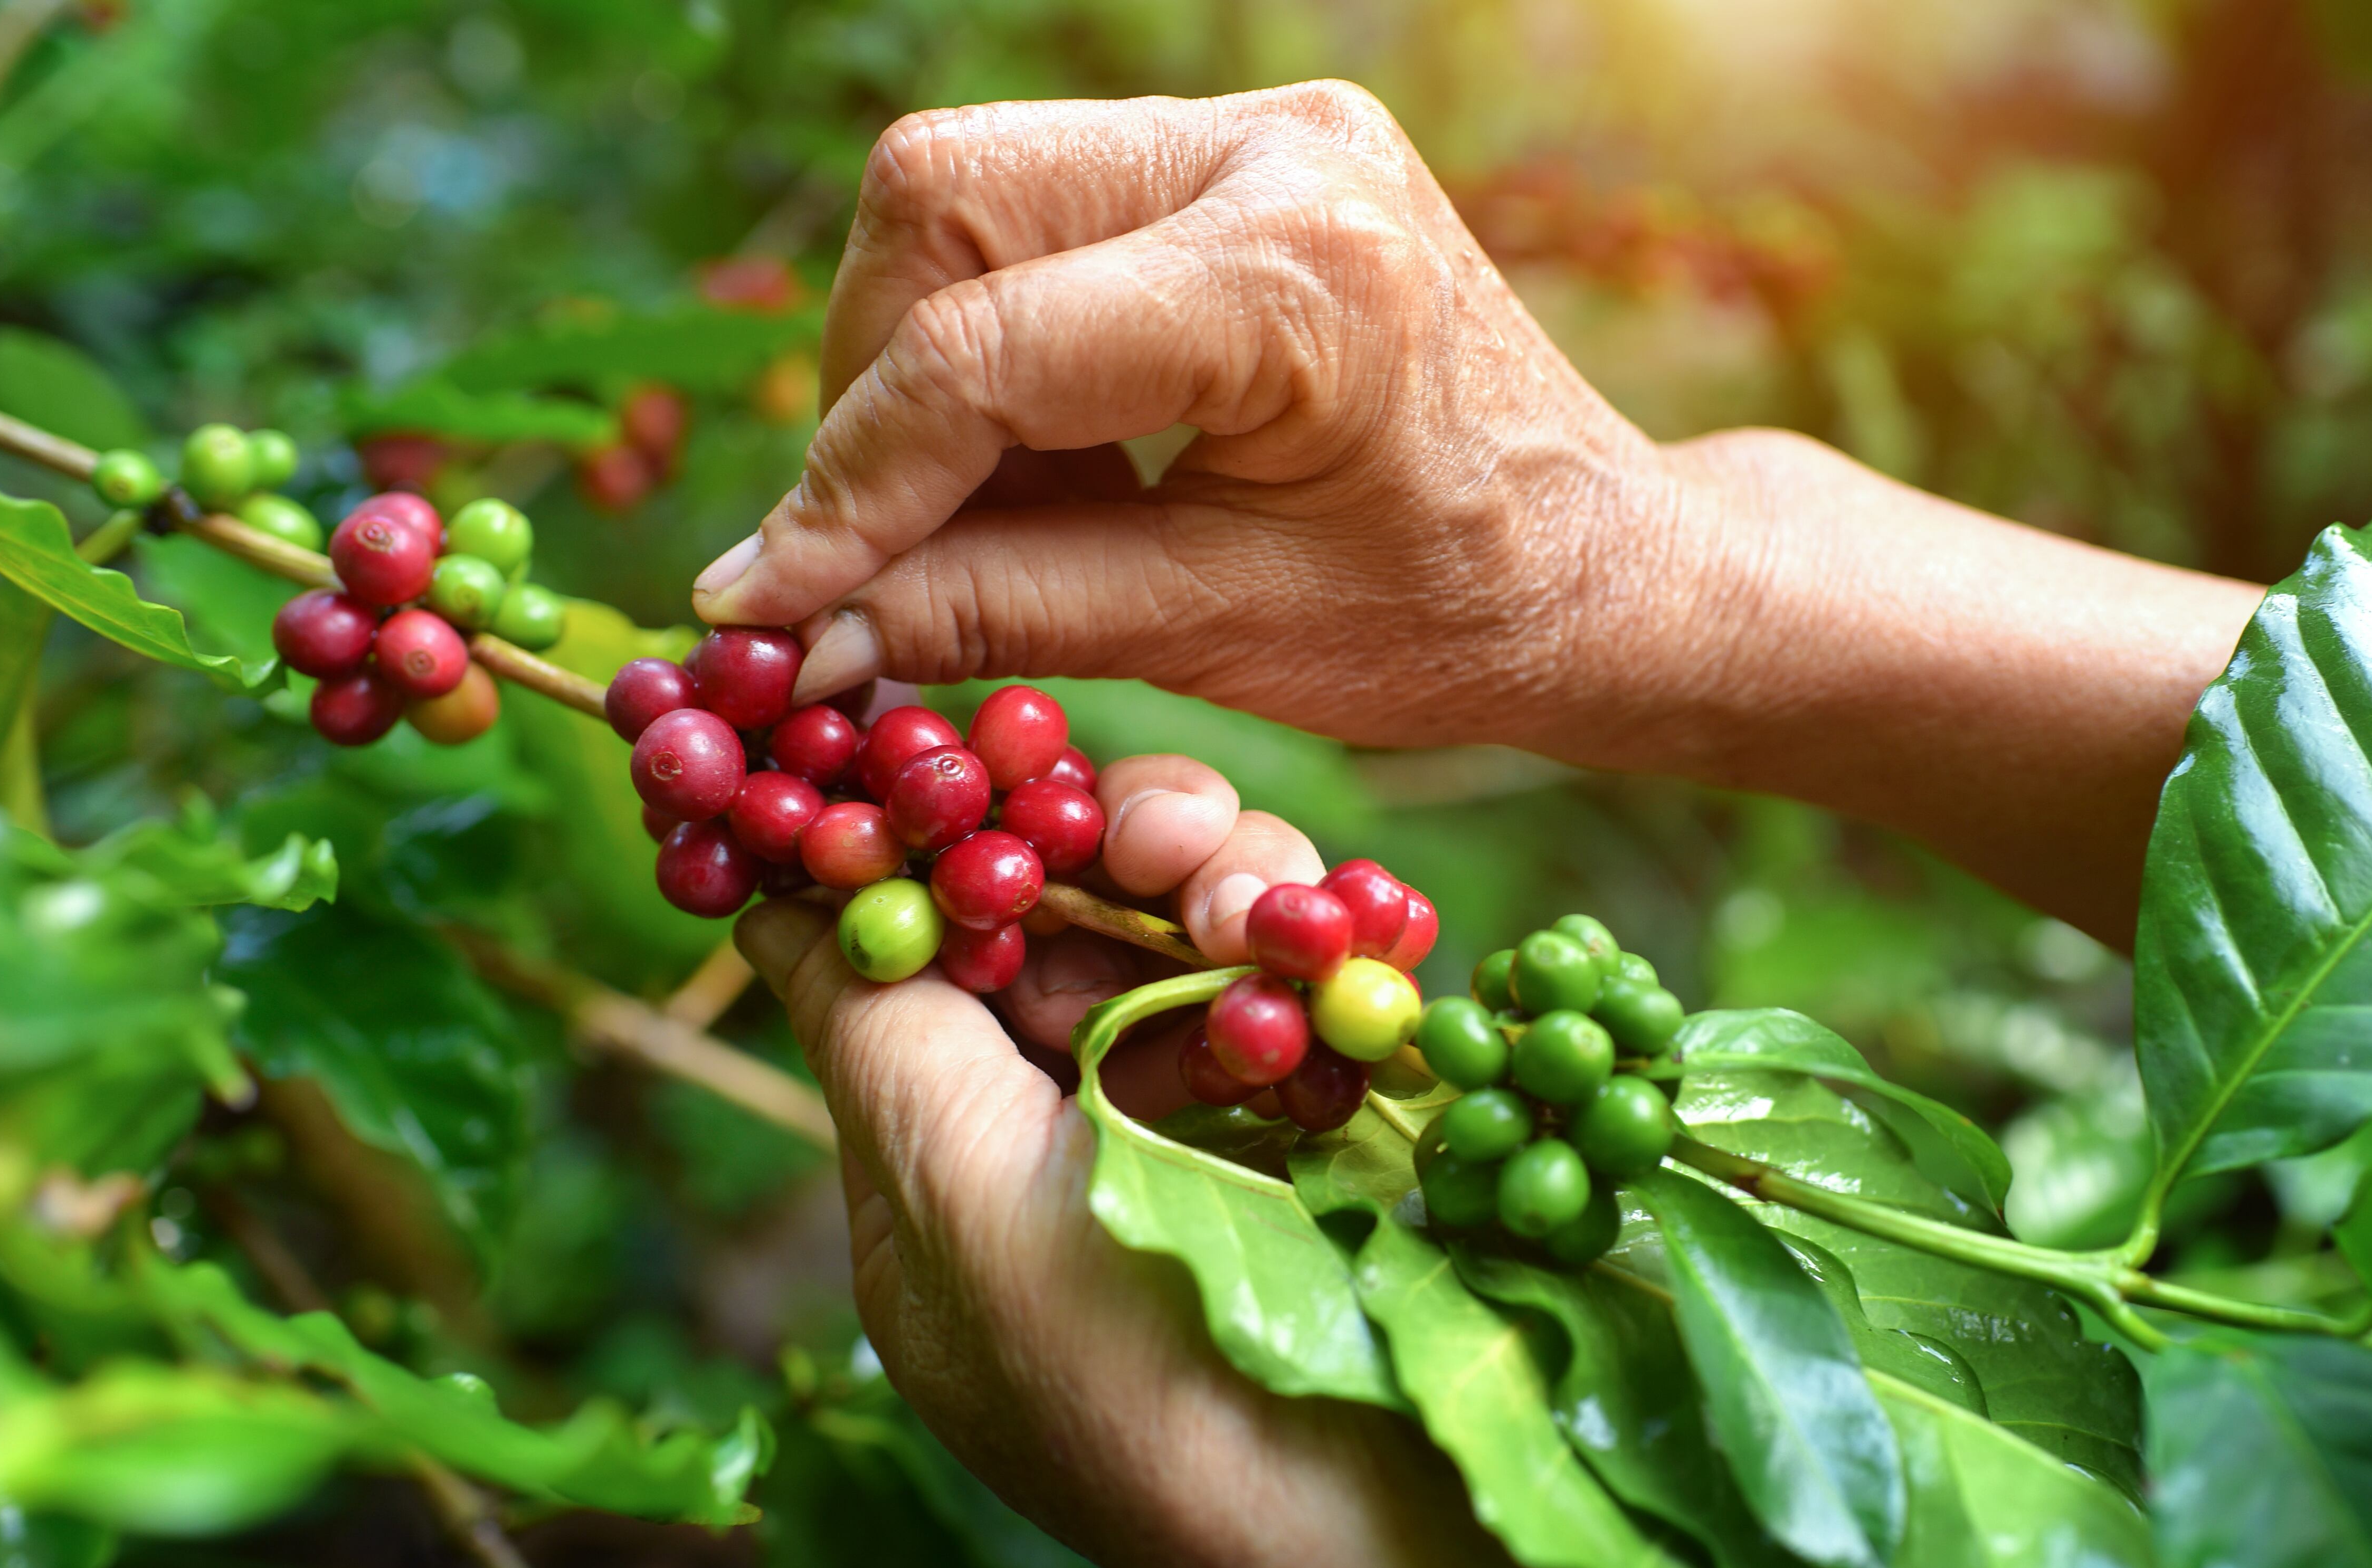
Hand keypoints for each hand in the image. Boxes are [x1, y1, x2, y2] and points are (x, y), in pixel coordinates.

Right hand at [689, 81, 1712, 768]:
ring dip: (931, 367)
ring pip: (965, 190)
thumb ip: (994, 612)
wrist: (1603, 566)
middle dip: (874, 389)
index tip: (768, 605)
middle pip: (939, 200)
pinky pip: (1036, 212)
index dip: (851, 486)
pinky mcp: (1238, 152)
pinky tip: (1061, 469)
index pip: (985, 349)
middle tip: (891, 548)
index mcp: (1300, 272)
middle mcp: (1276, 149)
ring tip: (1006, 521)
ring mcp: (1259, 129)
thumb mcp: (1217, 635)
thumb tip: (794, 627)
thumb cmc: (1453, 619)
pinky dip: (1000, 347)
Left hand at [734, 751, 1725, 1567]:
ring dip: (1221, 881)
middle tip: (1158, 827)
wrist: (1368, 1530)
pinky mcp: (1333, 1119)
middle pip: (1064, 922)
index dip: (927, 841)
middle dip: (1103, 848)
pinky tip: (1337, 933)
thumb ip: (877, 1031)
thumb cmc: (1131, 1382)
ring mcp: (1213, 1126)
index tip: (931, 729)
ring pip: (1190, 928)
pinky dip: (1318, 940)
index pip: (920, 960)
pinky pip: (1305, 982)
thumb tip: (773, 894)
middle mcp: (1075, 1137)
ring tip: (1256, 894)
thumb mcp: (954, 1203)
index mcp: (952, 1175)